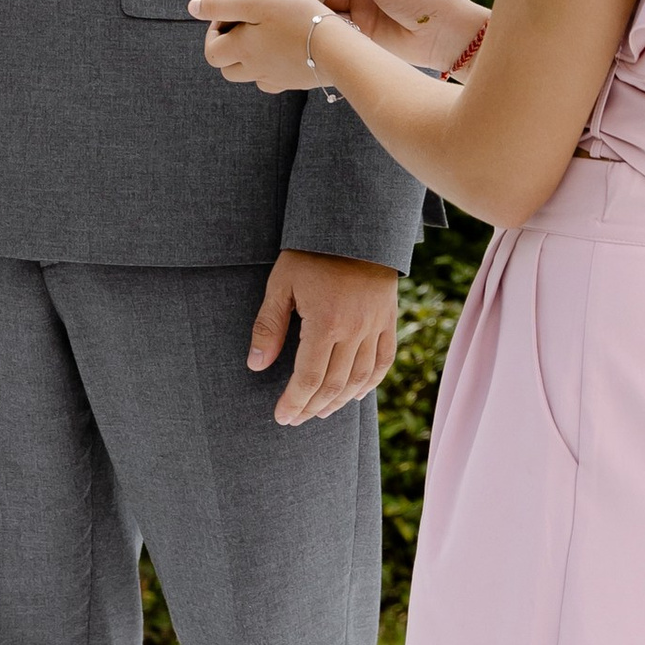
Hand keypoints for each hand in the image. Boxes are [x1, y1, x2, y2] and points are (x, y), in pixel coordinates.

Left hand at [192, 0, 350, 93]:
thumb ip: (221, 4)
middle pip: (227, 68)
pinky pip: (275, 80)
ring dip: (249, 58)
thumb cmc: (298, 20)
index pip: (211, 51)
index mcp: (240, 50)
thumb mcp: (256, 1)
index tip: (230, 16)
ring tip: (266, 36)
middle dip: (228, 49)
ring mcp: (275, 79)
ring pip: (250, 75)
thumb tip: (194, 7)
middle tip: (244, 27)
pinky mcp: (295, 82)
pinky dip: (272, 68)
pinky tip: (284, 52)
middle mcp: (254, 69)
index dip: (213, 32)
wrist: (337, 50)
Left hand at [247, 249, 398, 428]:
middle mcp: (354, 330)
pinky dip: (370, 383)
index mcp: (325, 322)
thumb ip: (269, 326)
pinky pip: (383, 361)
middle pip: (334, 384)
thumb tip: (256, 364)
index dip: (295, 402)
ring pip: (360, 378)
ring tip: (320, 412)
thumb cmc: (310, 253)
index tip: (282, 416)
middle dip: (312, 407)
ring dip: (339, 401)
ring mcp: (375, 326)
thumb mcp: (281, 283)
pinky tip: (355, 395)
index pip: (309, 378)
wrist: (354, 225)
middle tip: (296, 418)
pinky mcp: (388, 319)